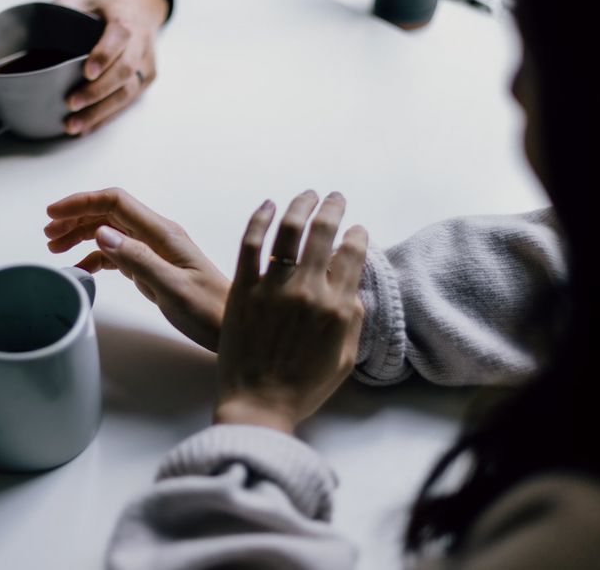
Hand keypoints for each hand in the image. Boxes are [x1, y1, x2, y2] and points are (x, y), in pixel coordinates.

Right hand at [45, 188, 228, 350]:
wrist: (231, 327)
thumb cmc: (209, 310)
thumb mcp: (172, 288)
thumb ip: (138, 260)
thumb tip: (102, 233)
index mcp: (162, 233)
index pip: (115, 202)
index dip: (81, 202)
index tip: (53, 213)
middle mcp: (158, 236)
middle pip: (109, 213)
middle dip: (76, 218)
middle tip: (48, 235)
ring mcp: (155, 251)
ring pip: (111, 231)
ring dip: (82, 235)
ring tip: (57, 248)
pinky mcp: (153, 267)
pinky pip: (118, 254)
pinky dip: (96, 257)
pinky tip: (82, 269)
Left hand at [54, 0, 168, 136]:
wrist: (142, 5)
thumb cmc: (109, 5)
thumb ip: (65, 8)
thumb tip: (35, 26)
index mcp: (125, 18)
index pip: (119, 36)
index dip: (104, 55)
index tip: (85, 72)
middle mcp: (141, 42)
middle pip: (125, 71)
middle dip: (97, 91)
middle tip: (71, 103)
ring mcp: (147, 63)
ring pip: (129, 92)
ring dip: (101, 111)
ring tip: (75, 125)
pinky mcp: (148, 78)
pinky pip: (129, 102)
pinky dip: (107, 116)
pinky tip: (88, 127)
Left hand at [214, 191, 367, 434]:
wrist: (258, 405)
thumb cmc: (302, 388)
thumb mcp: (345, 358)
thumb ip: (352, 319)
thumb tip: (352, 288)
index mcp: (337, 308)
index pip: (353, 255)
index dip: (357, 236)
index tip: (357, 229)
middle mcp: (308, 291)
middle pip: (324, 233)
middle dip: (333, 208)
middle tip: (335, 198)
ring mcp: (273, 287)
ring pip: (289, 230)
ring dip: (301, 205)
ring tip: (307, 195)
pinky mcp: (243, 289)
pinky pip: (250, 244)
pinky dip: (260, 219)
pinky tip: (268, 205)